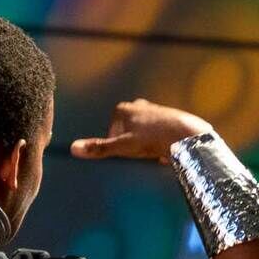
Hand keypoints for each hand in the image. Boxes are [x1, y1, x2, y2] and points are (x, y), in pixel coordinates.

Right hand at [70, 99, 212, 162]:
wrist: (184, 134)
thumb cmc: (152, 138)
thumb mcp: (122, 146)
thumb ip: (99, 148)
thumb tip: (73, 148)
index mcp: (123, 109)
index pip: (111, 132)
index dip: (118, 146)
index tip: (129, 152)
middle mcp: (137, 105)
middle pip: (127, 133)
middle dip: (133, 145)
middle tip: (143, 153)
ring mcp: (153, 110)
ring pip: (142, 134)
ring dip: (147, 145)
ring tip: (155, 151)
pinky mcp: (167, 117)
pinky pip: (157, 134)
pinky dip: (159, 143)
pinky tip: (165, 149)